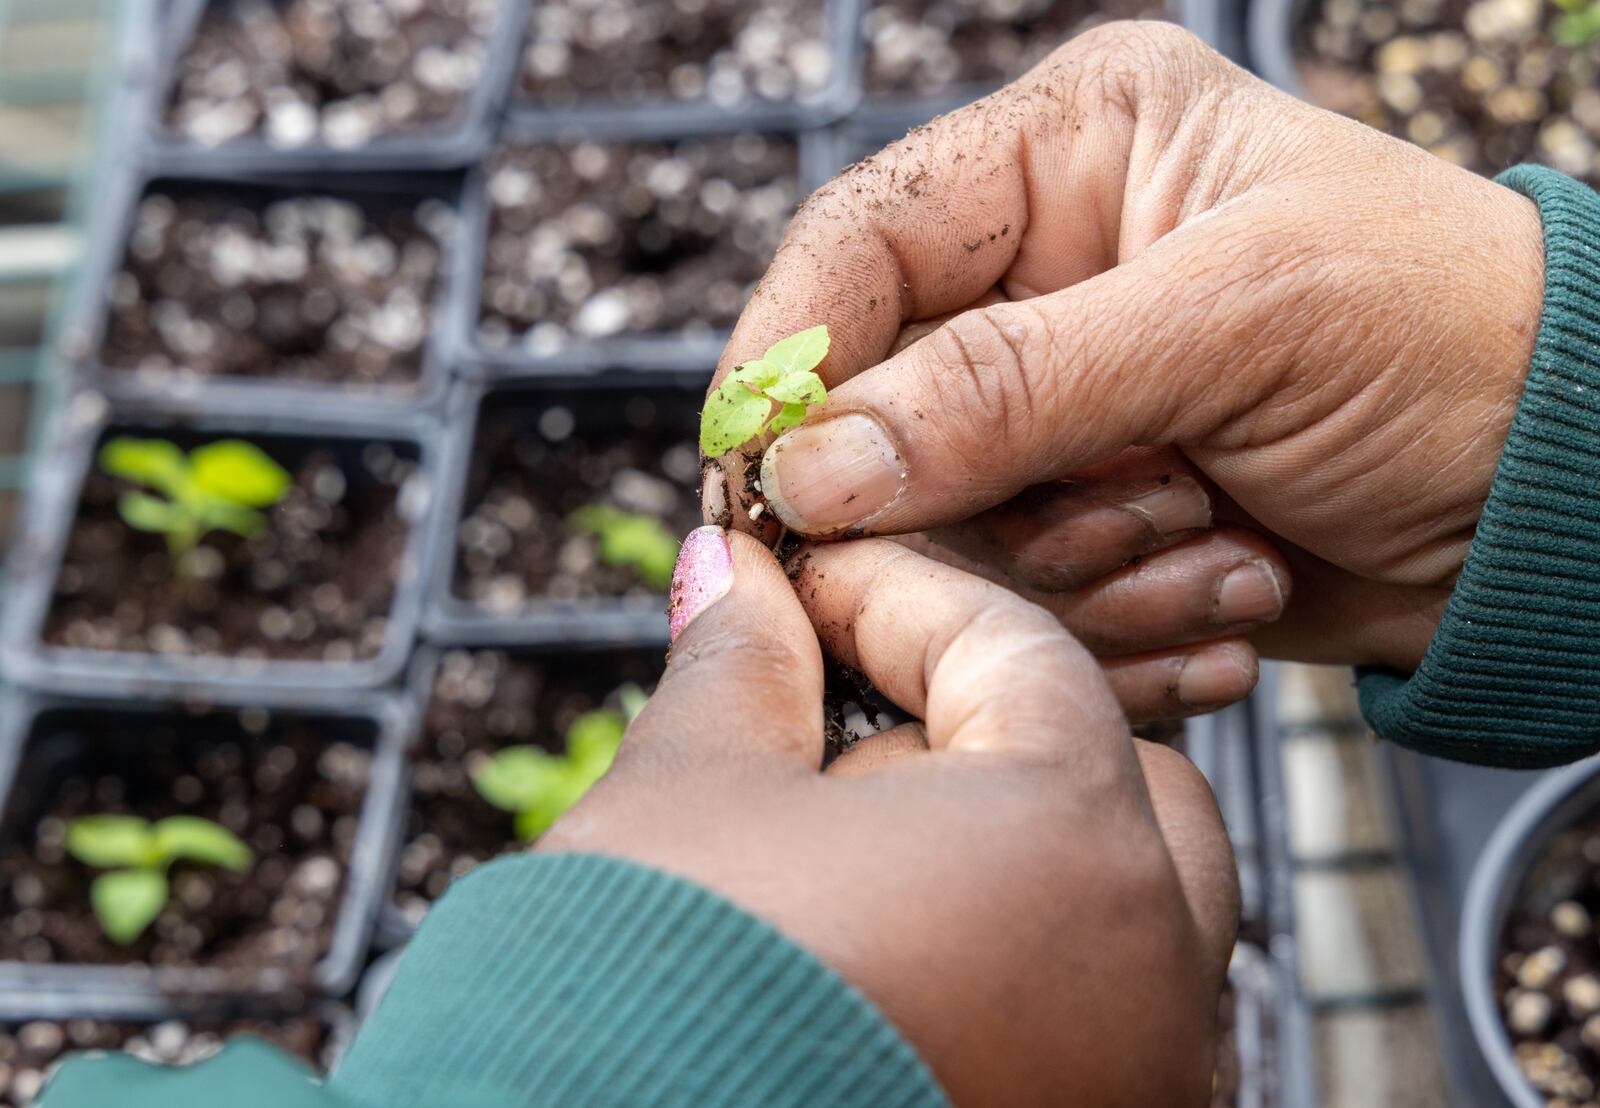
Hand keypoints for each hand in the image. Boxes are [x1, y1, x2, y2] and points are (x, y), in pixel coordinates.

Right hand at [540, 528, 1238, 1106]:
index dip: (891, 597)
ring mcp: (1133, 1079)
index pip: (1017, 652)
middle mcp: (1150, 977)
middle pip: (1103, 776)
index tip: (799, 585)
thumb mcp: (688, 796)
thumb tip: (736, 577)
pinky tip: (879, 968)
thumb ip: (741, 664)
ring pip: (1113, 908)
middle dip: (968, 731)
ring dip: (992, 855)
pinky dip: (1005, 968)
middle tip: (830, 731)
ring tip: (839, 866)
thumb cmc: (640, 1010)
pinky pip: (1087, 1021)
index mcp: (1072, 846)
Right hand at [705, 21, 1543, 671]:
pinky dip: (1113, 619)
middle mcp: (1042, 278)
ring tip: (1213, 534)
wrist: (1564, 496)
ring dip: (1077, 566)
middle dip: (982, 497)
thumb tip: (810, 467)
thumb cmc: (1444, 342)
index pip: (860, 246)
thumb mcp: (1235, 323)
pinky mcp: (1085, 519)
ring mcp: (1060, 412)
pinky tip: (1229, 585)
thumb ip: (1011, 386)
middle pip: (882, 411)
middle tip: (1104, 519)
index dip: (793, 361)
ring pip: (944, 526)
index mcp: (1068, 157)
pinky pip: (1018, 596)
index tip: (760, 479)